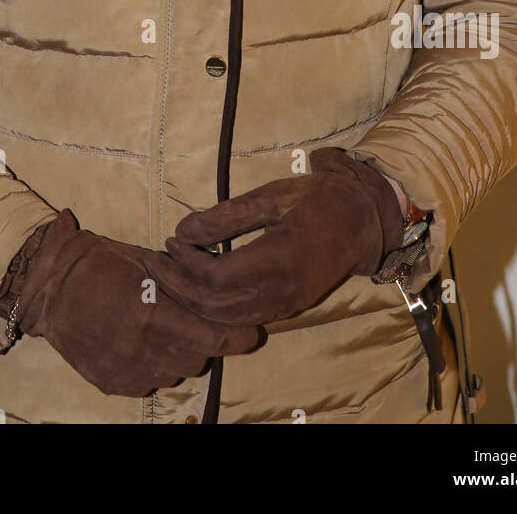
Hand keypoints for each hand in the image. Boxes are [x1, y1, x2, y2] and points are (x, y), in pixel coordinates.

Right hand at [16, 209, 261, 396]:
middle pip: (198, 359)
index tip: (250, 333)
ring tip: (165, 330)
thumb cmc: (99, 263)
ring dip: (179, 355)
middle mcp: (144, 350)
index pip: (214, 339)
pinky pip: (149, 382)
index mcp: (154, 316)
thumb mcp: (146, 262)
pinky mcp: (114, 382)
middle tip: (197, 321)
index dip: (237, 338)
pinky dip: (154, 365)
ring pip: (175, 372)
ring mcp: (128, 370)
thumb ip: (181, 284)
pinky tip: (142, 343)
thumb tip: (216, 291)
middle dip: (204, 341)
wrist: (50, 287)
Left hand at [143, 147, 404, 326]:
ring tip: (168, 274)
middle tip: (154, 261)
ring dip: (192, 301)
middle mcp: (282, 290)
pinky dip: (214, 309)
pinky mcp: (288, 308)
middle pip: (216, 305)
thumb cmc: (317, 197)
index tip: (169, 242)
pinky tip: (196, 288)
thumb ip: (227, 215)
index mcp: (279, 257)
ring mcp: (286, 305)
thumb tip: (183, 228)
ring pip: (227, 319)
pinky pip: (243, 318)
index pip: (217, 277)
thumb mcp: (272, 196)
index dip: (186, 264)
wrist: (362, 219)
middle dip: (178, 287)